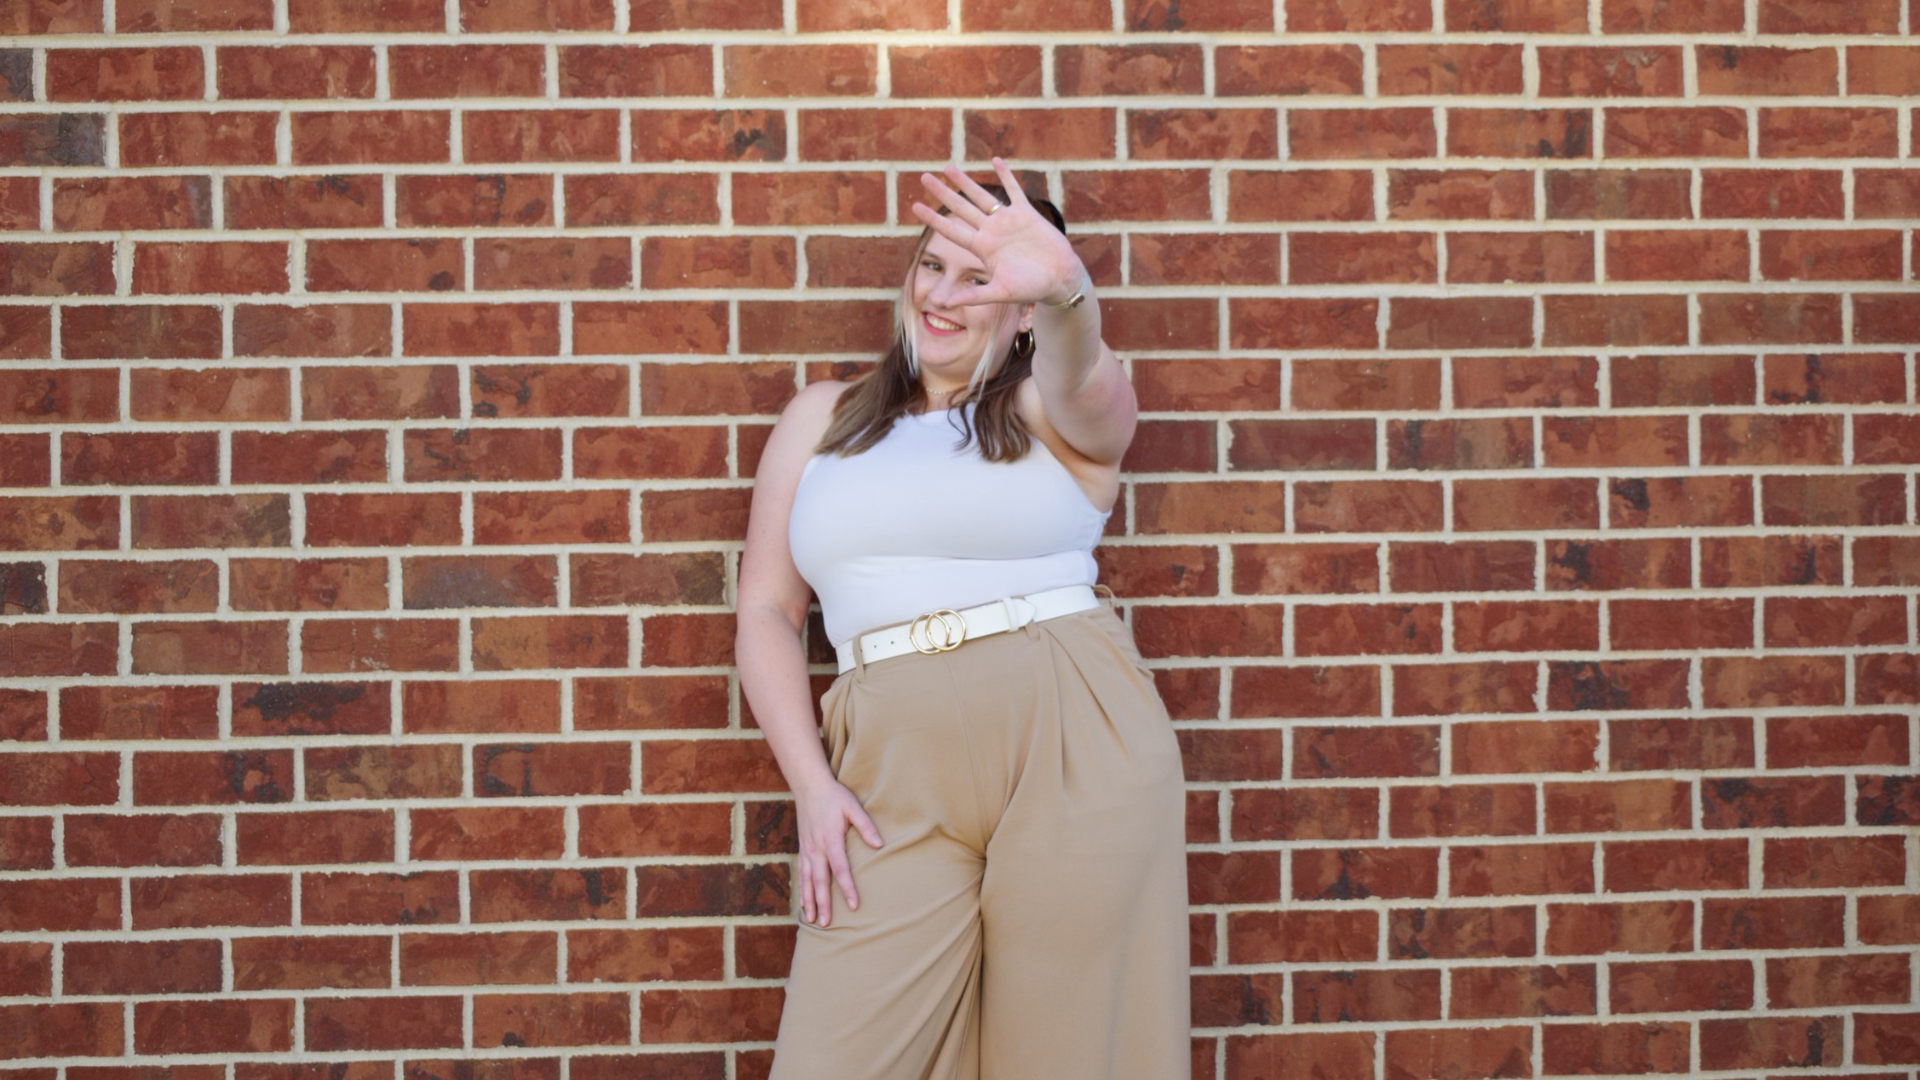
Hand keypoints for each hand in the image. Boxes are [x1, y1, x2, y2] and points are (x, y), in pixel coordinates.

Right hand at [792, 777, 883, 926]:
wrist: (809, 786)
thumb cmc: (834, 796)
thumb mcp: (853, 806)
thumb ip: (866, 826)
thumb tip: (879, 845)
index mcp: (830, 840)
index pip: (840, 869)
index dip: (847, 888)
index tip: (853, 905)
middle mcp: (816, 849)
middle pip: (820, 881)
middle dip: (823, 903)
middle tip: (826, 924)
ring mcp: (807, 850)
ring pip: (807, 881)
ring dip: (809, 901)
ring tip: (812, 920)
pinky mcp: (803, 849)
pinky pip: (801, 874)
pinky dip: (802, 890)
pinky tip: (804, 902)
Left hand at [910, 157, 1085, 309]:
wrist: (1059, 279)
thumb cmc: (1030, 288)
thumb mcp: (1000, 292)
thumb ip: (974, 296)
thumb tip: (944, 305)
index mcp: (983, 249)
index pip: (952, 231)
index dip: (933, 219)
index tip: (915, 206)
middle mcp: (991, 232)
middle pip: (961, 208)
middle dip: (942, 192)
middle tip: (924, 177)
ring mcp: (1008, 221)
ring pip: (982, 196)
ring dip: (966, 182)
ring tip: (948, 168)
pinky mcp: (1027, 214)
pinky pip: (1014, 190)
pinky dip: (1006, 175)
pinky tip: (995, 160)